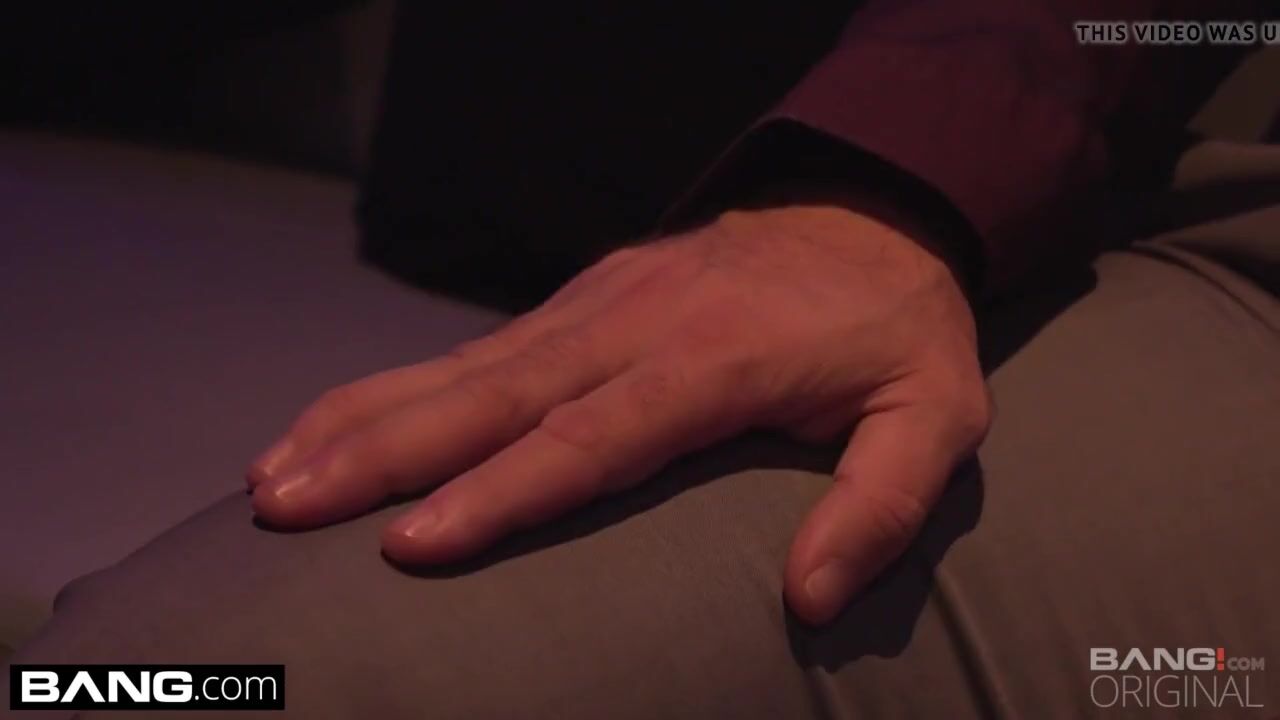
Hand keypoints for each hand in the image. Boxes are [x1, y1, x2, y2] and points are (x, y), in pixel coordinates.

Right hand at [247, 197, 990, 623]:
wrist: (866, 210)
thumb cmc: (892, 329)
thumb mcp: (933, 415)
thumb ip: (881, 504)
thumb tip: (810, 598)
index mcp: (712, 362)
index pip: (592, 437)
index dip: (503, 492)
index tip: (413, 543)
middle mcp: (632, 325)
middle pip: (492, 397)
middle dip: (382, 454)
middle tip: (284, 507)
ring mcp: (594, 304)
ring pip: (460, 367)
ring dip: (361, 419)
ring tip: (273, 475)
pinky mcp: (576, 299)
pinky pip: (470, 350)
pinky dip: (390, 388)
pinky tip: (329, 422)